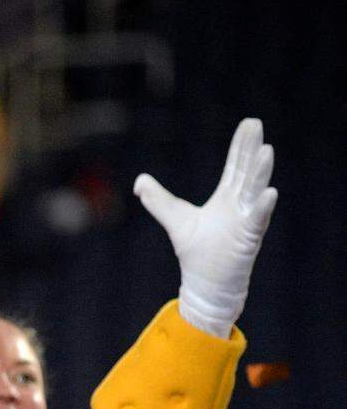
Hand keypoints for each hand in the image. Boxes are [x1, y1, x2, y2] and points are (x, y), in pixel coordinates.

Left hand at [134, 118, 277, 337]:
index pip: (235, 167)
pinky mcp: (248, 239)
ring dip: (260, 173)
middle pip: (247, 172)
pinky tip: (269, 192)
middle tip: (256, 125)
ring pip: (255, 192)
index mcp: (226, 199)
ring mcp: (246, 221)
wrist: (206, 285)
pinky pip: (258, 221)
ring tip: (266, 151)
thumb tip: (139, 182)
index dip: (241, 146)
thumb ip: (159, 201)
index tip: (250, 123)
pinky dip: (263, 207)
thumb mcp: (176, 220)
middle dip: (251, 149)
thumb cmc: (198, 254)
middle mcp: (240, 206)